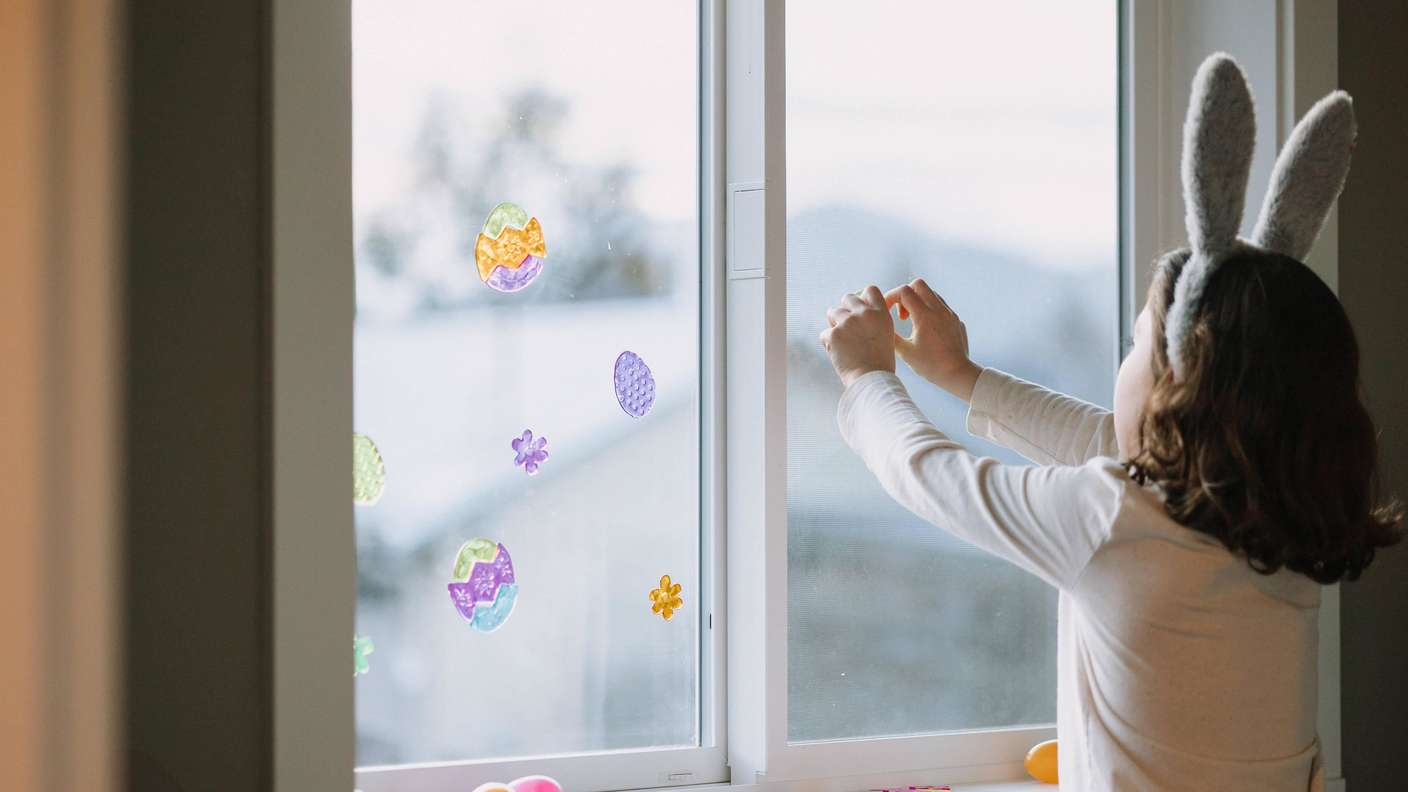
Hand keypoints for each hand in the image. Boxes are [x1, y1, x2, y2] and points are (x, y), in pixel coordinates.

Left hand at [819, 285, 895, 387]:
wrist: (871, 379)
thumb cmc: (880, 362)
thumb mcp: (886, 334)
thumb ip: (875, 319)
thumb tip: (859, 310)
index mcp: (880, 313)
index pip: (870, 290)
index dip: (863, 298)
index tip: (860, 309)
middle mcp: (864, 313)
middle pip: (848, 297)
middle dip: (845, 310)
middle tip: (848, 327)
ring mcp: (847, 322)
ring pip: (833, 312)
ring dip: (834, 323)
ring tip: (843, 341)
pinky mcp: (833, 334)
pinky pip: (825, 333)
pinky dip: (828, 343)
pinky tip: (839, 354)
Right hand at [886, 278, 981, 401]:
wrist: (958, 374)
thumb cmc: (931, 366)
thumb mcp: (905, 353)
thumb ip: (891, 336)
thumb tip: (880, 327)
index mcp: (925, 316)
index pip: (904, 291)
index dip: (891, 297)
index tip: (887, 311)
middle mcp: (939, 310)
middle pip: (918, 284)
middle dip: (905, 294)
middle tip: (902, 314)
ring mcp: (949, 313)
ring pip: (931, 292)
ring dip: (918, 300)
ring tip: (913, 321)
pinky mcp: (956, 319)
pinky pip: (940, 303)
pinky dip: (929, 308)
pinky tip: (926, 327)